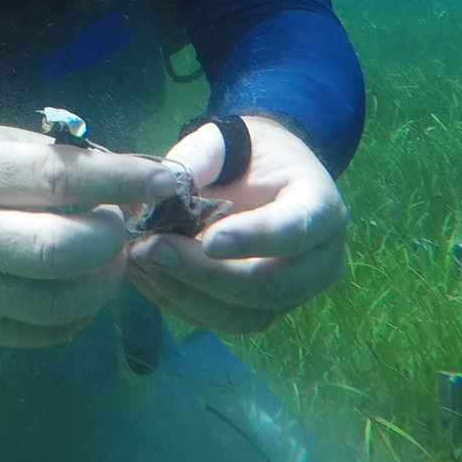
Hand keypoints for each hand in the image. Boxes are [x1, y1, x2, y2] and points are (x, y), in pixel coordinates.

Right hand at [0, 124, 185, 347]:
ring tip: (106, 256)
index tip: (166, 180)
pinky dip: (82, 308)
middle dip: (110, 238)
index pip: (60, 180)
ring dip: (104, 280)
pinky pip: (51, 330)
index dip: (121, 182)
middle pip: (61, 251)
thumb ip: (70, 162)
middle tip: (120, 224)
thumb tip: (143, 184)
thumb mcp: (8, 141)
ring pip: (62, 302)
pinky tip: (79, 282)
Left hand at [126, 116, 347, 335]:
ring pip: (246, 316)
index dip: (254, 239)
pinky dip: (180, 303)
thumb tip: (163, 188)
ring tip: (141, 260)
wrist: (257, 175)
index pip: (296, 230)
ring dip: (187, 294)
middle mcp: (320, 259)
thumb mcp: (224, 139)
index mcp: (321, 205)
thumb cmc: (246, 153)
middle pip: (272, 285)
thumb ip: (197, 158)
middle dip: (207, 274)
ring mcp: (295, 293)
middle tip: (152, 249)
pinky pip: (224, 322)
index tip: (209, 241)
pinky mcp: (264, 311)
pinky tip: (146, 276)